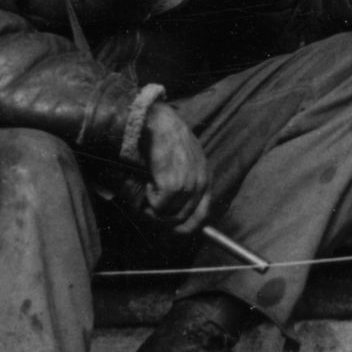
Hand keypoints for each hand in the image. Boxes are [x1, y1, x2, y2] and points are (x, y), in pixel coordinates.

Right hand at [135, 99, 210, 230]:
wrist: (155, 120)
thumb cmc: (163, 138)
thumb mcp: (181, 161)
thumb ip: (180, 184)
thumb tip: (167, 215)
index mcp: (205, 177)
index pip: (203, 215)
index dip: (187, 227)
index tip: (172, 231)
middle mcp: (201, 182)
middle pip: (184, 220)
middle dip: (163, 221)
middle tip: (147, 209)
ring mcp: (189, 184)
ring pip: (169, 216)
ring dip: (153, 209)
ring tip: (146, 190)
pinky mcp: (174, 184)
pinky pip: (159, 206)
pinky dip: (148, 200)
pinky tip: (147, 182)